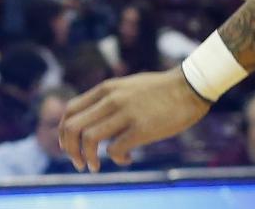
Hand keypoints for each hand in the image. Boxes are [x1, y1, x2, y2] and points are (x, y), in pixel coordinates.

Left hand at [59, 67, 209, 171]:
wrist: (190, 87)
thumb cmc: (160, 90)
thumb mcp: (128, 86)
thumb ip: (109, 99)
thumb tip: (91, 121)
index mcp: (107, 88)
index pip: (69, 111)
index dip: (64, 134)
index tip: (71, 147)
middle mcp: (112, 98)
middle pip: (72, 127)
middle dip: (69, 150)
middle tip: (79, 163)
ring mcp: (126, 112)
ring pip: (88, 140)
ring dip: (87, 158)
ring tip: (95, 166)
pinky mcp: (141, 128)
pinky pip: (114, 150)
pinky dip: (116, 159)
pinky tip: (127, 158)